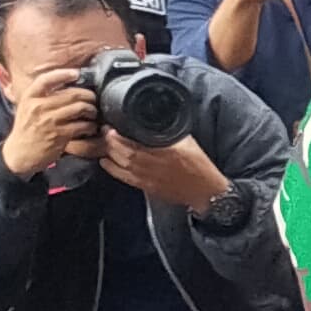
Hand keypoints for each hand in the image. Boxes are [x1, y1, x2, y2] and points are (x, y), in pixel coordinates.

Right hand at [0, 61, 98, 180]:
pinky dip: (90, 125)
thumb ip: (41, 95)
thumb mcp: (27, 107)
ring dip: (92, 110)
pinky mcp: (59, 135)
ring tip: (93, 113)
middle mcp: (39, 107)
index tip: (76, 73)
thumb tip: (63, 84)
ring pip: (80, 108)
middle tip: (93, 99)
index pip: (46, 79)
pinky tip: (90, 127)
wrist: (19, 153)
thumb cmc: (27, 128)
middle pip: (72, 94)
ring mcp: (50, 121)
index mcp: (30, 97)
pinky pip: (82, 125)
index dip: (63, 74)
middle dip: (88, 95)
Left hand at [100, 130, 229, 209]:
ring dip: (108, 155)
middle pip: (121, 155)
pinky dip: (112, 170)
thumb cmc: (199, 166)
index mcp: (162, 154)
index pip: (131, 145)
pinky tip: (106, 162)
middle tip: (106, 132)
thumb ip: (171, 131)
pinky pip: (124, 178)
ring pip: (120, 166)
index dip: (116, 137)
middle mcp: (151, 167)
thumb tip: (160, 119)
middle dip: (110, 143)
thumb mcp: (188, 142)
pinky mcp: (147, 187)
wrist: (205, 191)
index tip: (111, 127)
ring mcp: (147, 179)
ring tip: (105, 145)